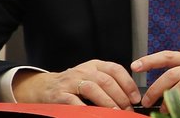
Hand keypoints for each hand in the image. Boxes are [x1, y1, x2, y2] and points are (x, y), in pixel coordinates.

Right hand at [12, 59, 140, 110]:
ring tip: (116, 112)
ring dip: (107, 102)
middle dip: (120, 96)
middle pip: (106, 80)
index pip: (115, 69)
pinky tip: (94, 115)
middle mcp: (83, 70)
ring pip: (93, 88)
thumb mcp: (90, 78)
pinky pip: (74, 101)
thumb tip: (130, 99)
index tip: (135, 97)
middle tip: (127, 110)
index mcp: (94, 65)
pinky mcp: (60, 94)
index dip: (127, 83)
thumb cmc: (72, 85)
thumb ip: (107, 84)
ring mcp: (71, 82)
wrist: (44, 87)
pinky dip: (85, 109)